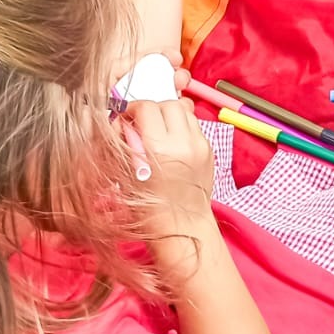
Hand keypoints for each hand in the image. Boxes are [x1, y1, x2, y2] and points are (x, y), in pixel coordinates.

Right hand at [125, 89, 222, 279]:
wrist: (182, 229)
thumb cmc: (149, 209)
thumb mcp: (128, 175)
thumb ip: (128, 143)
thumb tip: (124, 121)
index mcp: (159, 149)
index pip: (146, 107)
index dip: (132, 110)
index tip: (125, 119)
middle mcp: (183, 143)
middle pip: (168, 103)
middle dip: (152, 110)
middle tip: (141, 125)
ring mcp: (200, 145)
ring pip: (184, 110)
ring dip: (168, 115)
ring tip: (158, 133)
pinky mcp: (209, 150)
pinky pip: (193, 125)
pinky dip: (181, 128)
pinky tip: (172, 144)